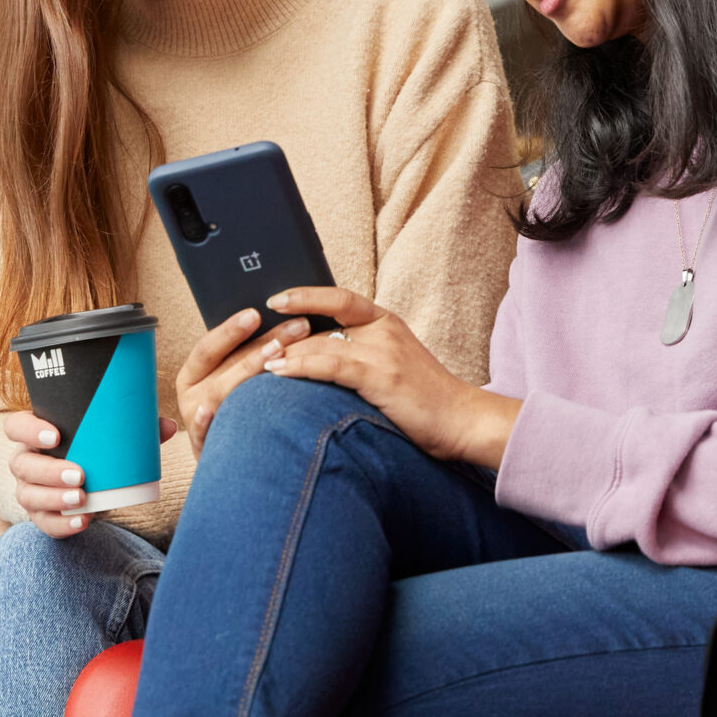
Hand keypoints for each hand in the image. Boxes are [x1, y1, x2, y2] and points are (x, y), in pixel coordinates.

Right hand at [3, 409, 181, 536]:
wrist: (93, 484)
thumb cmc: (96, 451)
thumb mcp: (111, 438)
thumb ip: (137, 429)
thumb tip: (168, 426)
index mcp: (36, 434)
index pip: (16, 426)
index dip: (29, 430)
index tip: (55, 436)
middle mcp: (26, 461)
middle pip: (22, 464)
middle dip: (49, 470)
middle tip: (79, 474)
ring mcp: (30, 490)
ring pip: (28, 495)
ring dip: (54, 498)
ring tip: (82, 498)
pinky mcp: (41, 515)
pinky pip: (43, 523)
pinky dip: (61, 524)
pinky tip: (81, 522)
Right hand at [176, 308, 315, 456]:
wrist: (227, 464)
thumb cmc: (235, 411)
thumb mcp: (231, 380)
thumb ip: (244, 355)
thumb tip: (284, 322)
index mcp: (194, 373)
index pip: (210, 346)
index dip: (231, 330)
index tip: (256, 313)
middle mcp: (192, 393)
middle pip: (225, 365)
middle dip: (260, 345)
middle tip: (296, 328)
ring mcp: (196, 419)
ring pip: (220, 392)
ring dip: (250, 371)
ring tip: (279, 353)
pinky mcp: (203, 446)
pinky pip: (205, 431)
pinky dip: (206, 420)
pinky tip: (212, 410)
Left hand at [261, 288, 519, 470]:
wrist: (462, 420)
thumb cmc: (427, 400)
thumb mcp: (396, 364)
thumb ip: (365, 353)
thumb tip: (322, 355)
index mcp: (387, 322)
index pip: (341, 298)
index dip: (307, 295)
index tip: (277, 298)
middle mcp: (383, 330)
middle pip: (323, 322)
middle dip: (286, 333)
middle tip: (254, 340)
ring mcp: (382, 351)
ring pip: (321, 343)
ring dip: (285, 352)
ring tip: (256, 361)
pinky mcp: (380, 376)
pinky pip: (330, 365)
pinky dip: (300, 366)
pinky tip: (278, 371)